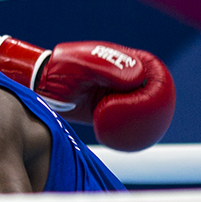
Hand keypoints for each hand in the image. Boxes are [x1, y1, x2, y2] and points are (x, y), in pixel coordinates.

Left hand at [0, 37, 174, 150]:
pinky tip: (126, 140)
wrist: (40, 86)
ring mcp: (115, 94)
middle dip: (155, 108)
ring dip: (145, 121)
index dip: (160, 85)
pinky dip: (128, 130)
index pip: (153, 70)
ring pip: (140, 109)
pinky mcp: (106, 110)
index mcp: (122, 60)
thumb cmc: (60, 70)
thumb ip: (108, 67)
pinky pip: (124, 121)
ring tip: (142, 133)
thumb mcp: (83, 64)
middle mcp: (122, 77)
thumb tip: (137, 76)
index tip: (154, 100)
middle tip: (147, 122)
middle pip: (151, 93)